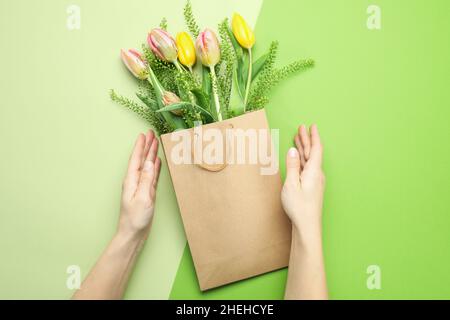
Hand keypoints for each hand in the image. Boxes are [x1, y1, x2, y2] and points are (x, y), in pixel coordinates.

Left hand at [118, 130, 160, 239]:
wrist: (133, 234)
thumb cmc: (135, 218)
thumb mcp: (143, 197)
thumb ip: (147, 179)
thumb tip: (150, 162)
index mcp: (131, 180)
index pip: (136, 159)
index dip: (140, 146)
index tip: (144, 135)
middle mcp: (135, 181)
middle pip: (141, 160)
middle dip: (146, 146)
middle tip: (151, 134)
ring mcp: (140, 186)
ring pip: (147, 166)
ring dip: (151, 154)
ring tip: (155, 143)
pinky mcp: (146, 192)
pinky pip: (151, 175)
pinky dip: (154, 167)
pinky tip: (157, 162)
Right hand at [282, 124, 324, 242]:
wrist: (307, 225)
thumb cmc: (299, 207)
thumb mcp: (291, 184)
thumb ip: (292, 166)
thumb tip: (292, 150)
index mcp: (313, 171)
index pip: (316, 149)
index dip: (313, 137)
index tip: (311, 126)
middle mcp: (316, 174)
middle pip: (312, 153)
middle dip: (306, 140)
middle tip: (301, 128)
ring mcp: (315, 181)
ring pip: (309, 160)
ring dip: (303, 149)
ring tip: (298, 139)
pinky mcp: (312, 187)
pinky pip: (307, 167)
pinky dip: (302, 159)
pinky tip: (298, 158)